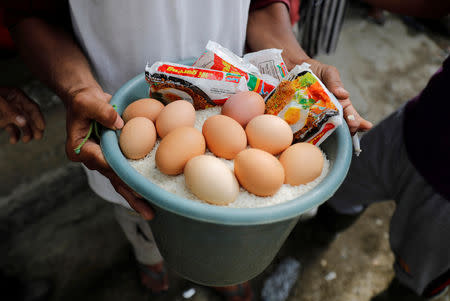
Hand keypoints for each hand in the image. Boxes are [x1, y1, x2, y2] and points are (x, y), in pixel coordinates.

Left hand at [0, 87, 44, 143]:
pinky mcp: (3, 119)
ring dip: (25, 132)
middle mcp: (16, 103)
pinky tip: (13, 140)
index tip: (42, 128)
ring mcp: (10, 112)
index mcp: (16, 95)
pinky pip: (12, 128)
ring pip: (22, 124)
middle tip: (38, 137)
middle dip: (34, 127)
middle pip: (29, 116)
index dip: (38, 117)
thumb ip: (10, 111)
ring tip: (25, 140)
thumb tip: (24, 122)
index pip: (32, 107)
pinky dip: (14, 135)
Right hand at [65, 87, 153, 219]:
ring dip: (135, 196)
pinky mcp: (112, 157)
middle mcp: (91, 159)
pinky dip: (136, 183)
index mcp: (79, 149)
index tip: (137, 184)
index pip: (104, 163)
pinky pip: (125, 172)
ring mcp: (102, 160)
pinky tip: (150, 194)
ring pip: (120, 180)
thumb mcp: (88, 101)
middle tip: (148, 212)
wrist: (85, 99)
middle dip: (131, 196)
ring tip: (150, 212)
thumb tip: (120, 124)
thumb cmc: (83, 100)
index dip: (121, 173)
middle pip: (113, 179)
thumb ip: (102, 111)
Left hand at [305, 59, 372, 134]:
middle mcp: (328, 111)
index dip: (357, 121)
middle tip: (352, 132)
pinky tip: (312, 138)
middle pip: (340, 124)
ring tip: (338, 138)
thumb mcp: (327, 72)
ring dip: (330, 133)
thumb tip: (343, 94)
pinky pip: (306, 126)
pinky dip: (308, 132)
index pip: (350, 114)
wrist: (294, 69)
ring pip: (324, 128)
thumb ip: (335, 81)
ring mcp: (315, 116)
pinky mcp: (302, 117)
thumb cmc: (315, 71)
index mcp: (339, 102)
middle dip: (348, 130)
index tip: (362, 125)